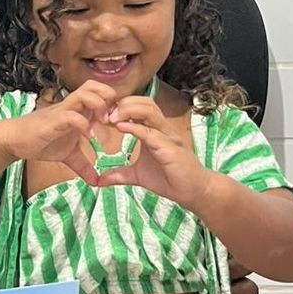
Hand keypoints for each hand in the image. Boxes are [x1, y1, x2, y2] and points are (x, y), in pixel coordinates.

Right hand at [0, 81, 117, 185]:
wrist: (15, 140)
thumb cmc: (41, 142)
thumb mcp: (68, 156)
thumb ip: (83, 166)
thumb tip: (96, 182)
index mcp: (79, 111)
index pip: (102, 95)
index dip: (115, 105)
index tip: (122, 123)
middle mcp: (72, 106)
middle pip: (96, 86)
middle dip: (110, 98)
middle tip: (115, 119)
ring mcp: (63, 111)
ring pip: (85, 93)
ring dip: (99, 106)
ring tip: (104, 124)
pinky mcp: (53, 120)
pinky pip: (72, 115)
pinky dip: (84, 124)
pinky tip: (89, 137)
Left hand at [97, 97, 213, 208]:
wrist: (192, 191)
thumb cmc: (169, 179)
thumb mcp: (138, 176)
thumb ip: (119, 174)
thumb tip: (99, 180)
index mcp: (154, 131)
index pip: (138, 107)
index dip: (120, 107)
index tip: (102, 115)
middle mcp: (162, 129)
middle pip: (144, 102)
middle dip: (123, 103)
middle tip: (104, 114)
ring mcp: (167, 136)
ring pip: (149, 111)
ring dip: (128, 111)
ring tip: (111, 118)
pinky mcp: (170, 148)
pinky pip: (151, 132)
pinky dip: (135, 127)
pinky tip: (121, 128)